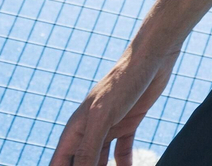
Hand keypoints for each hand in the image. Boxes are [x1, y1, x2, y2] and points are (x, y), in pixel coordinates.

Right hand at [48, 45, 178, 165]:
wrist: (152, 57)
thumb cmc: (123, 82)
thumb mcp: (103, 116)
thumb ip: (88, 147)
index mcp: (75, 128)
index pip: (60, 163)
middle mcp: (89, 129)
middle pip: (79, 164)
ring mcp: (109, 126)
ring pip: (100, 161)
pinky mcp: (129, 123)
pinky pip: (123, 152)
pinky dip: (125, 165)